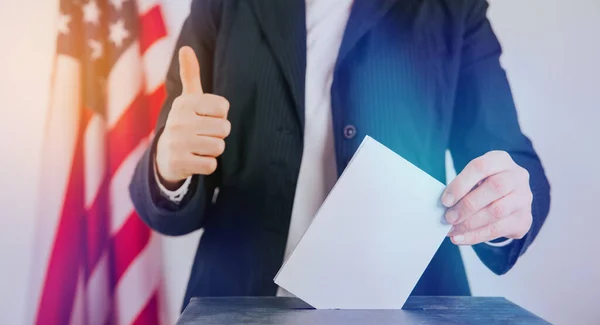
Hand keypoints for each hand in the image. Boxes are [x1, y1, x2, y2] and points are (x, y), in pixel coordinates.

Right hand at [155, 46, 230, 186]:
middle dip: (218, 134)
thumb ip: (190, 74)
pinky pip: (211, 165)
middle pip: (224, 128)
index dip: (220, 115)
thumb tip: (186, 48)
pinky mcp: (179, 163)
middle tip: (204, 134)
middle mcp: (179, 121)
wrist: (165, 155)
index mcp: (185, 103)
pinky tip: (196, 159)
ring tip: (200, 146)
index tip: (206, 117)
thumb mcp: (188, 98)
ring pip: (219, 146)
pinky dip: (208, 165)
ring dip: (214, 150)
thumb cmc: (185, 122)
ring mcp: (178, 143)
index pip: (223, 107)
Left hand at [441, 151, 532, 244]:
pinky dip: (476, 236)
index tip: (445, 200)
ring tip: (452, 230)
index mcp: (500, 160)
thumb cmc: (484, 185)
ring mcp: (524, 198)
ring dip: (470, 223)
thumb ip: (461, 188)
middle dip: (467, 206)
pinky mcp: (524, 219)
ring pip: (497, 211)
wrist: (509, 198)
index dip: (461, 184)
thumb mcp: (474, 178)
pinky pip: (498, 230)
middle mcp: (517, 176)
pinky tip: (460, 238)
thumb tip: (444, 207)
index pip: (481, 167)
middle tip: (449, 218)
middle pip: (495, 188)